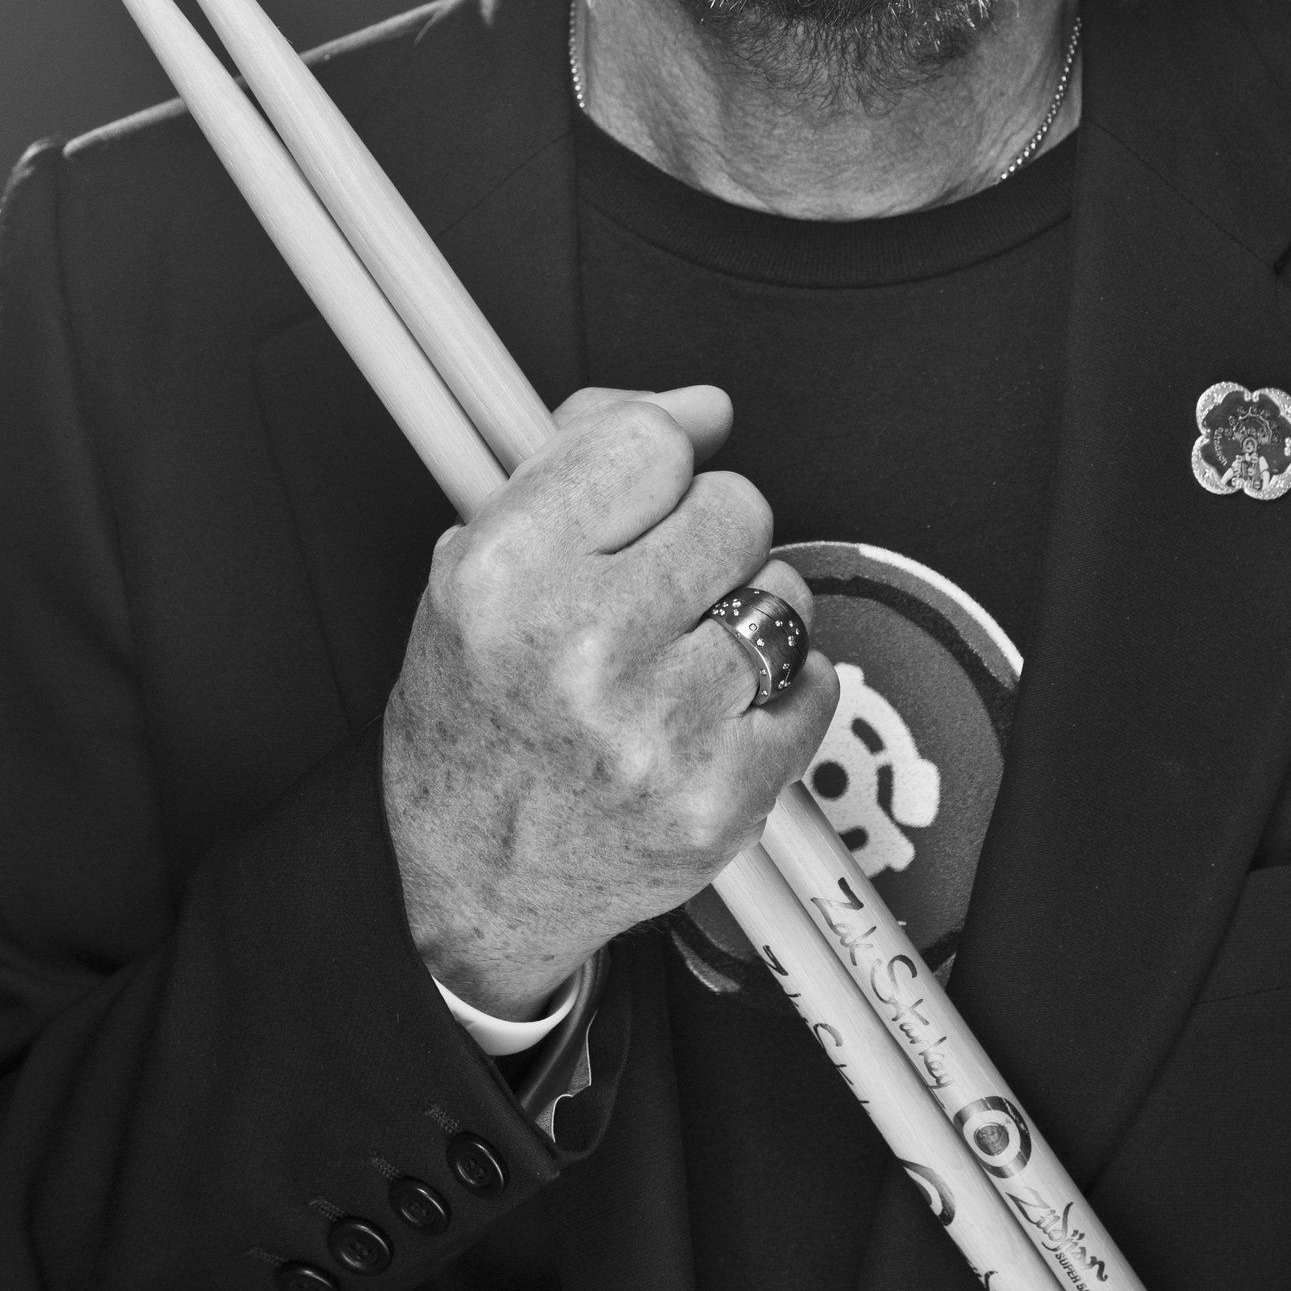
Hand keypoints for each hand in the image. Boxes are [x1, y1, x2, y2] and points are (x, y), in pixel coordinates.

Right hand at [381, 384, 834, 1017]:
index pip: (650, 442)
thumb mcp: (475, 568)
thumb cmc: (478, 719)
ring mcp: (660, 731)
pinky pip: (816, 683)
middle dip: (709, 531)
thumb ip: (577, 461)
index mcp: (505, 576)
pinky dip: (782, 687)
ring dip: (748, 608)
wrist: (474, 885)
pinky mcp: (723, 798)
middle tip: (661, 581)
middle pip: (736, 508)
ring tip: (682, 651)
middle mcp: (581, 649)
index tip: (670, 466)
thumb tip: (702, 405)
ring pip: (784, 592)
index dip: (670, 444)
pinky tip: (717, 707)